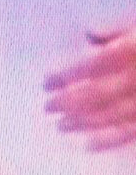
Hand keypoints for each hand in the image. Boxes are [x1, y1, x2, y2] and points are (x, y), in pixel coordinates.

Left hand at [44, 29, 135, 150]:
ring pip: (109, 116)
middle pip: (94, 94)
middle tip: (47, 108)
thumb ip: (118, 29)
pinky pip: (127, 133)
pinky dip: (108, 140)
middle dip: (67, 102)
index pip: (90, 66)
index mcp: (130, 51)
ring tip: (61, 126)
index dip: (66, 76)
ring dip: (82, 122)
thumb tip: (89, 33)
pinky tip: (89, 145)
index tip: (46, 83)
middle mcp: (134, 79)